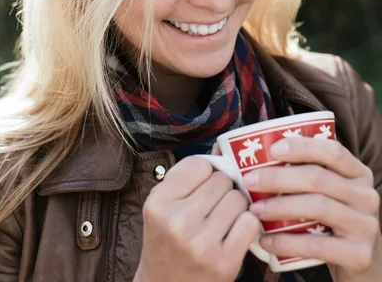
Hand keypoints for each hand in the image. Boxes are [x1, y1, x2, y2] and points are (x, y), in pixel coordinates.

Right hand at [134, 148, 260, 281]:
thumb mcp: (164, 206)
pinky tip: (235, 233)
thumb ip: (189, 175)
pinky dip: (247, 225)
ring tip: (223, 220)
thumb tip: (223, 146)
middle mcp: (177, 221)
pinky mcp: (224, 263)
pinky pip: (250, 223)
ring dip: (237, 207)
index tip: (202, 186)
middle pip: (222, 180)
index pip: (199, 164)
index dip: (206, 172)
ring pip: (238, 199)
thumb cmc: (167, 241)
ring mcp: (201, 243)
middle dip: (223, 189)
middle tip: (214, 206)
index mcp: (159, 202)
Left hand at [243, 137, 381, 281]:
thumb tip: (258, 156)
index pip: (332, 151)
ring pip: (317, 207)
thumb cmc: (332, 217)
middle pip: (318, 178)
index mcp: (357, 172)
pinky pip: (317, 245)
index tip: (272, 149)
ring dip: (279, 207)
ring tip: (255, 211)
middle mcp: (366, 195)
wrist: (358, 259)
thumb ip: (306, 172)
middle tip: (250, 181)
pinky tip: (266, 240)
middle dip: (279, 178)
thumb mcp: (328, 190)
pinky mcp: (359, 253)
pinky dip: (287, 241)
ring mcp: (366, 225)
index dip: (302, 147)